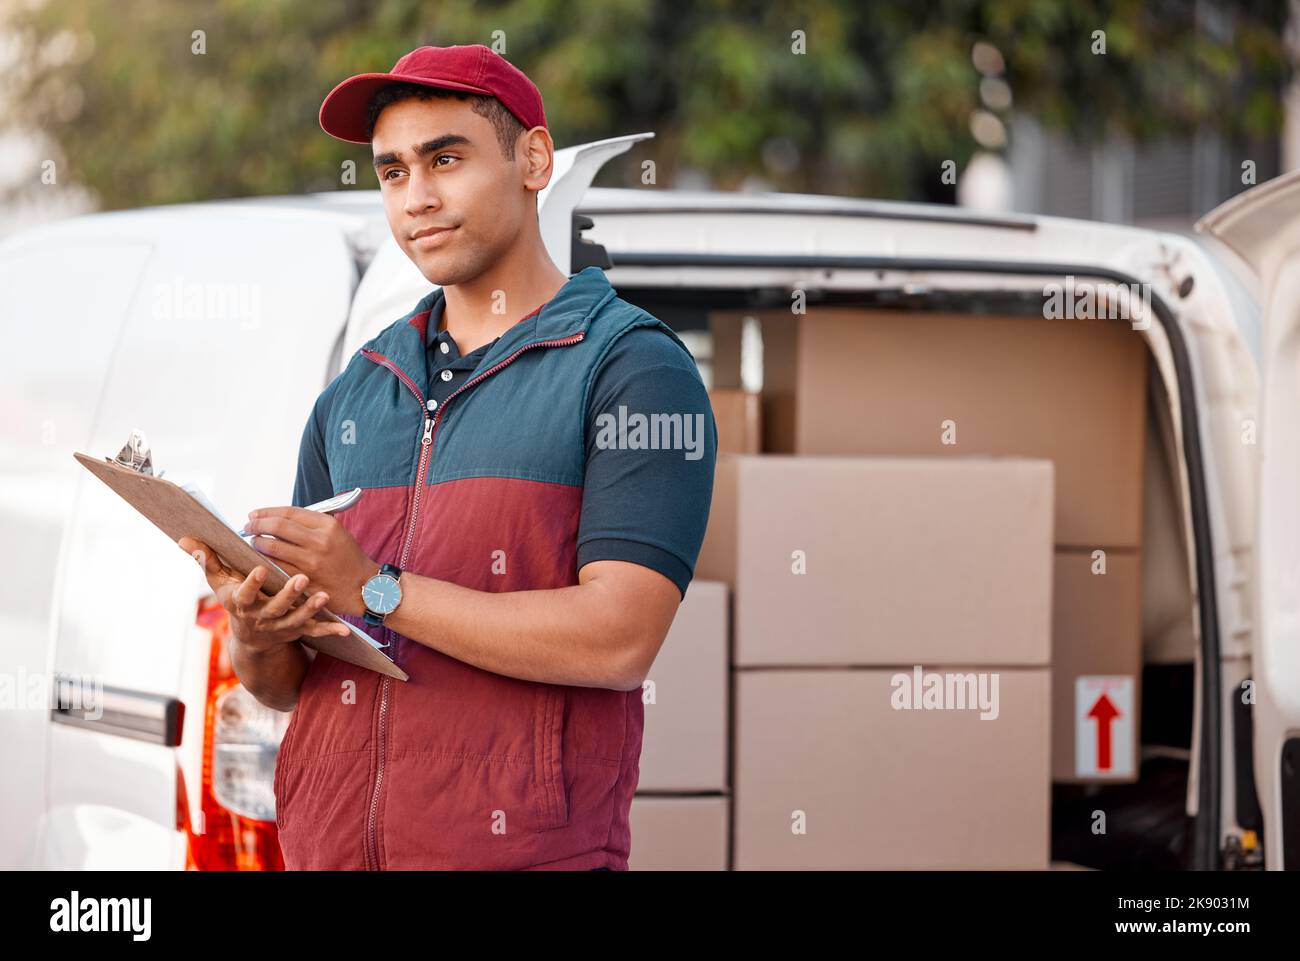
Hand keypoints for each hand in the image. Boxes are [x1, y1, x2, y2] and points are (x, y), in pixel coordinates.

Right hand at [178, 536, 349, 651]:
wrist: (251, 637)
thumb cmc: (236, 600)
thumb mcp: (220, 584)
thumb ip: (206, 562)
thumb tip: (185, 540)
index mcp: (243, 604)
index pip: (245, 594)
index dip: (251, 583)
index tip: (259, 568)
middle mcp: (262, 617)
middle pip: (276, 607)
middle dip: (288, 594)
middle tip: (301, 577)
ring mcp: (281, 626)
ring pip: (297, 619)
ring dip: (310, 609)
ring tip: (323, 596)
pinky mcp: (297, 631)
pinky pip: (315, 632)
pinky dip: (330, 631)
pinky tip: (345, 630)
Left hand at [242, 507, 376, 618]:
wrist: (363, 586)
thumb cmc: (346, 557)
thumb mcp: (336, 533)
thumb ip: (311, 523)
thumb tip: (278, 517)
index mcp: (328, 525)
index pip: (289, 512)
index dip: (267, 512)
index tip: (254, 514)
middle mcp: (319, 541)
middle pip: (278, 526)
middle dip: (257, 525)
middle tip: (247, 527)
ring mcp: (312, 562)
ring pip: (273, 547)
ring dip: (257, 543)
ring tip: (253, 542)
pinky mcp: (305, 580)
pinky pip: (276, 567)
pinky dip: (264, 561)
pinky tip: (260, 559)